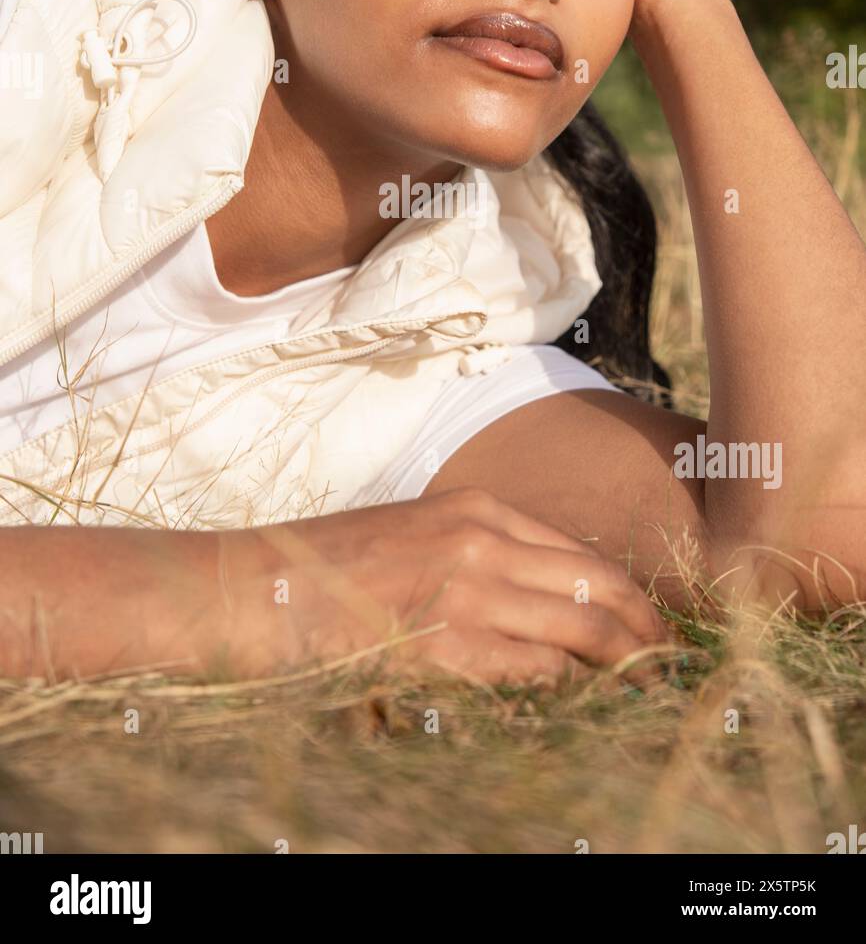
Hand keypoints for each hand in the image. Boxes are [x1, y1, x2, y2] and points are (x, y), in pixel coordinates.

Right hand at [261, 488, 668, 687]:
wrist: (250, 588)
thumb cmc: (323, 570)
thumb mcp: (411, 538)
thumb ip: (473, 556)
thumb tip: (531, 602)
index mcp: (474, 508)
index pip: (580, 553)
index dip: (626, 593)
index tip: (649, 625)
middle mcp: (483, 539)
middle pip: (600, 584)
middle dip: (647, 627)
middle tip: (672, 663)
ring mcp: (468, 589)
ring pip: (586, 626)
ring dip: (627, 661)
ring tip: (650, 689)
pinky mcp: (447, 643)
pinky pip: (538, 670)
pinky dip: (569, 689)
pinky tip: (583, 705)